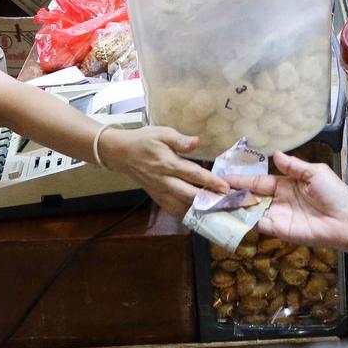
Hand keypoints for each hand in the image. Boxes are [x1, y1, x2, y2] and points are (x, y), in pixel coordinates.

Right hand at [99, 126, 228, 215]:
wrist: (121, 153)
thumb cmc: (144, 140)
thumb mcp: (162, 133)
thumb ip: (180, 140)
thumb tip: (196, 141)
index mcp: (168, 163)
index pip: (193, 174)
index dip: (210, 181)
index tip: (225, 187)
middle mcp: (164, 180)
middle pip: (189, 194)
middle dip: (209, 199)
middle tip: (226, 201)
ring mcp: (159, 191)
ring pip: (181, 205)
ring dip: (198, 208)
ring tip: (216, 209)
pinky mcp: (156, 196)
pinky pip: (172, 209)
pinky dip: (185, 213)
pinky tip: (198, 214)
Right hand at [224, 152, 347, 252]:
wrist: (346, 220)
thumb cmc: (334, 194)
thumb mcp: (315, 173)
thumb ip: (293, 165)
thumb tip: (275, 153)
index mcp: (286, 184)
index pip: (260, 180)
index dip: (243, 178)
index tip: (224, 175)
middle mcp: (278, 200)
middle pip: (251, 196)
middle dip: (233, 192)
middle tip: (212, 188)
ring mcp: (277, 216)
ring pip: (251, 210)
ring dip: (234, 206)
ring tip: (214, 201)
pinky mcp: (279, 230)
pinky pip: (258, 225)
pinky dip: (244, 220)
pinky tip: (229, 215)